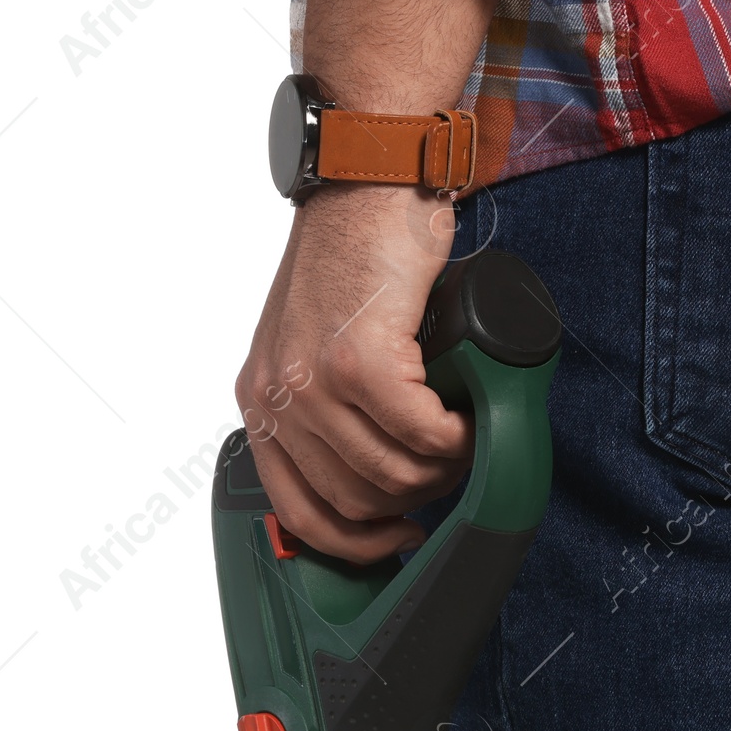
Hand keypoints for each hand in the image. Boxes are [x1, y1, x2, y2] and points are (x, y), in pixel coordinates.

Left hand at [237, 181, 467, 561]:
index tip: (400, 536)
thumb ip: (331, 408)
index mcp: (263, 399)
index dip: (358, 544)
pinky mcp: (361, 362)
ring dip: (442, 466)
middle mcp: (280, 396)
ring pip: (394, 475)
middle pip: (358, 501)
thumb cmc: (359, 258)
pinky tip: (466, 410)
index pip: (299, 512)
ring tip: (462, 432)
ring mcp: (316, 381)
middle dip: (416, 496)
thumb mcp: (319, 343)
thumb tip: (380, 475)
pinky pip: (424, 435)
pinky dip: (456, 434)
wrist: (370, 186)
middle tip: (449, 463)